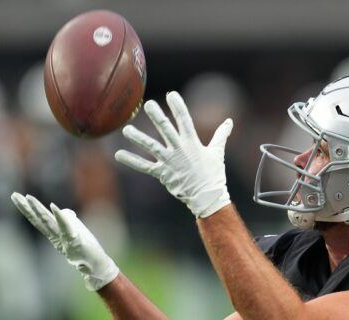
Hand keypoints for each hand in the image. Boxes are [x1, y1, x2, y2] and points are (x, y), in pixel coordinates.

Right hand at [10, 193, 119, 290]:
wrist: (96, 265)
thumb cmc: (84, 249)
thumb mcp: (74, 230)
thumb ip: (67, 220)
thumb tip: (63, 211)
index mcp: (55, 234)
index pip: (38, 219)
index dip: (27, 209)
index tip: (16, 196)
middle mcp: (56, 236)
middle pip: (39, 220)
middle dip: (27, 207)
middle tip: (14, 195)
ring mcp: (64, 239)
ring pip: (49, 222)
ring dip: (39, 210)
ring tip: (29, 198)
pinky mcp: (75, 241)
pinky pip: (66, 227)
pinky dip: (60, 217)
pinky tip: (54, 207)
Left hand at [115, 91, 233, 217]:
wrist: (207, 196)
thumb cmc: (213, 174)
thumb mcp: (217, 152)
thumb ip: (221, 135)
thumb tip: (230, 121)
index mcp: (192, 143)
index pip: (185, 120)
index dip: (178, 106)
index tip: (171, 94)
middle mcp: (179, 150)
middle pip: (166, 129)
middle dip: (157, 116)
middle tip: (148, 104)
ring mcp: (169, 161)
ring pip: (151, 146)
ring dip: (138, 138)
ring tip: (127, 129)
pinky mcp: (162, 173)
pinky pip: (144, 166)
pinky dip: (131, 161)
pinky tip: (118, 154)